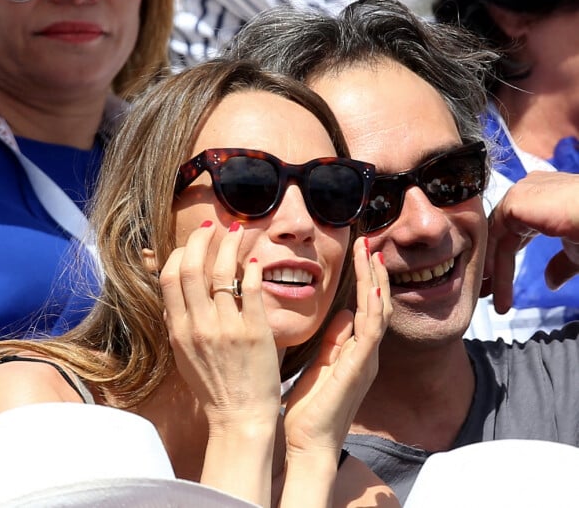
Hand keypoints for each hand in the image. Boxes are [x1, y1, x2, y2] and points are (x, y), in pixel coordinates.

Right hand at [160, 221, 279, 505]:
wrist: (240, 418)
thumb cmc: (213, 387)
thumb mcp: (184, 355)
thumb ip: (180, 323)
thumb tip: (176, 293)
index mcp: (179, 330)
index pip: (170, 278)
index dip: (179, 253)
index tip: (191, 243)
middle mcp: (199, 326)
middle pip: (192, 267)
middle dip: (201, 239)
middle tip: (213, 226)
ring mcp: (227, 328)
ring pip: (223, 272)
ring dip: (230, 245)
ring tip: (238, 231)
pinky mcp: (255, 332)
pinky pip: (252, 290)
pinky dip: (253, 270)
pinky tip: (255, 261)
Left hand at [282, 236, 389, 461]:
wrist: (309, 444)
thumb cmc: (311, 408)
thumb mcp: (322, 364)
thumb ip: (334, 339)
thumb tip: (344, 312)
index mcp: (356, 351)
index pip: (366, 308)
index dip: (365, 280)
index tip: (360, 253)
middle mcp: (367, 353)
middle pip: (377, 304)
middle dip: (373, 273)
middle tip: (369, 243)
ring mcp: (367, 360)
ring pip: (378, 312)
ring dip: (375, 281)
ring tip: (371, 254)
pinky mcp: (359, 368)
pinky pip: (371, 333)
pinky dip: (373, 308)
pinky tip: (371, 287)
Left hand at [481, 171, 578, 312]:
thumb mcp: (577, 249)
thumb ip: (561, 263)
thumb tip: (551, 282)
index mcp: (544, 197)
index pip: (516, 231)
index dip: (506, 260)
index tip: (501, 287)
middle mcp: (529, 191)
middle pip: (501, 233)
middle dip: (492, 265)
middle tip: (487, 294)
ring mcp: (520, 193)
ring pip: (497, 235)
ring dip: (491, 268)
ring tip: (490, 298)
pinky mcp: (515, 200)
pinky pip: (494, 233)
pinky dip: (490, 257)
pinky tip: (490, 280)